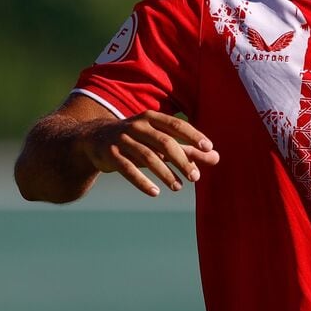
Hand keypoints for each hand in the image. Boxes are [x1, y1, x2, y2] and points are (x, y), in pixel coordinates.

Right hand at [76, 110, 219, 196]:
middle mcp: (137, 126)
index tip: (208, 148)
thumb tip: (216, 157)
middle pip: (164, 142)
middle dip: (181, 160)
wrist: (94, 139)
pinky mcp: (110, 154)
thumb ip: (188, 149)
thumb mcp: (161, 141)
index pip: (176, 125)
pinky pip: (128, 169)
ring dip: (165, 174)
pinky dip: (142, 182)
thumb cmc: (136, 140)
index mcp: (151, 118)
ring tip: (178, 187)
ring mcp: (122, 139)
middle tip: (195, 177)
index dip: (193, 135)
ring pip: (147, 157)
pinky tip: (155, 192)